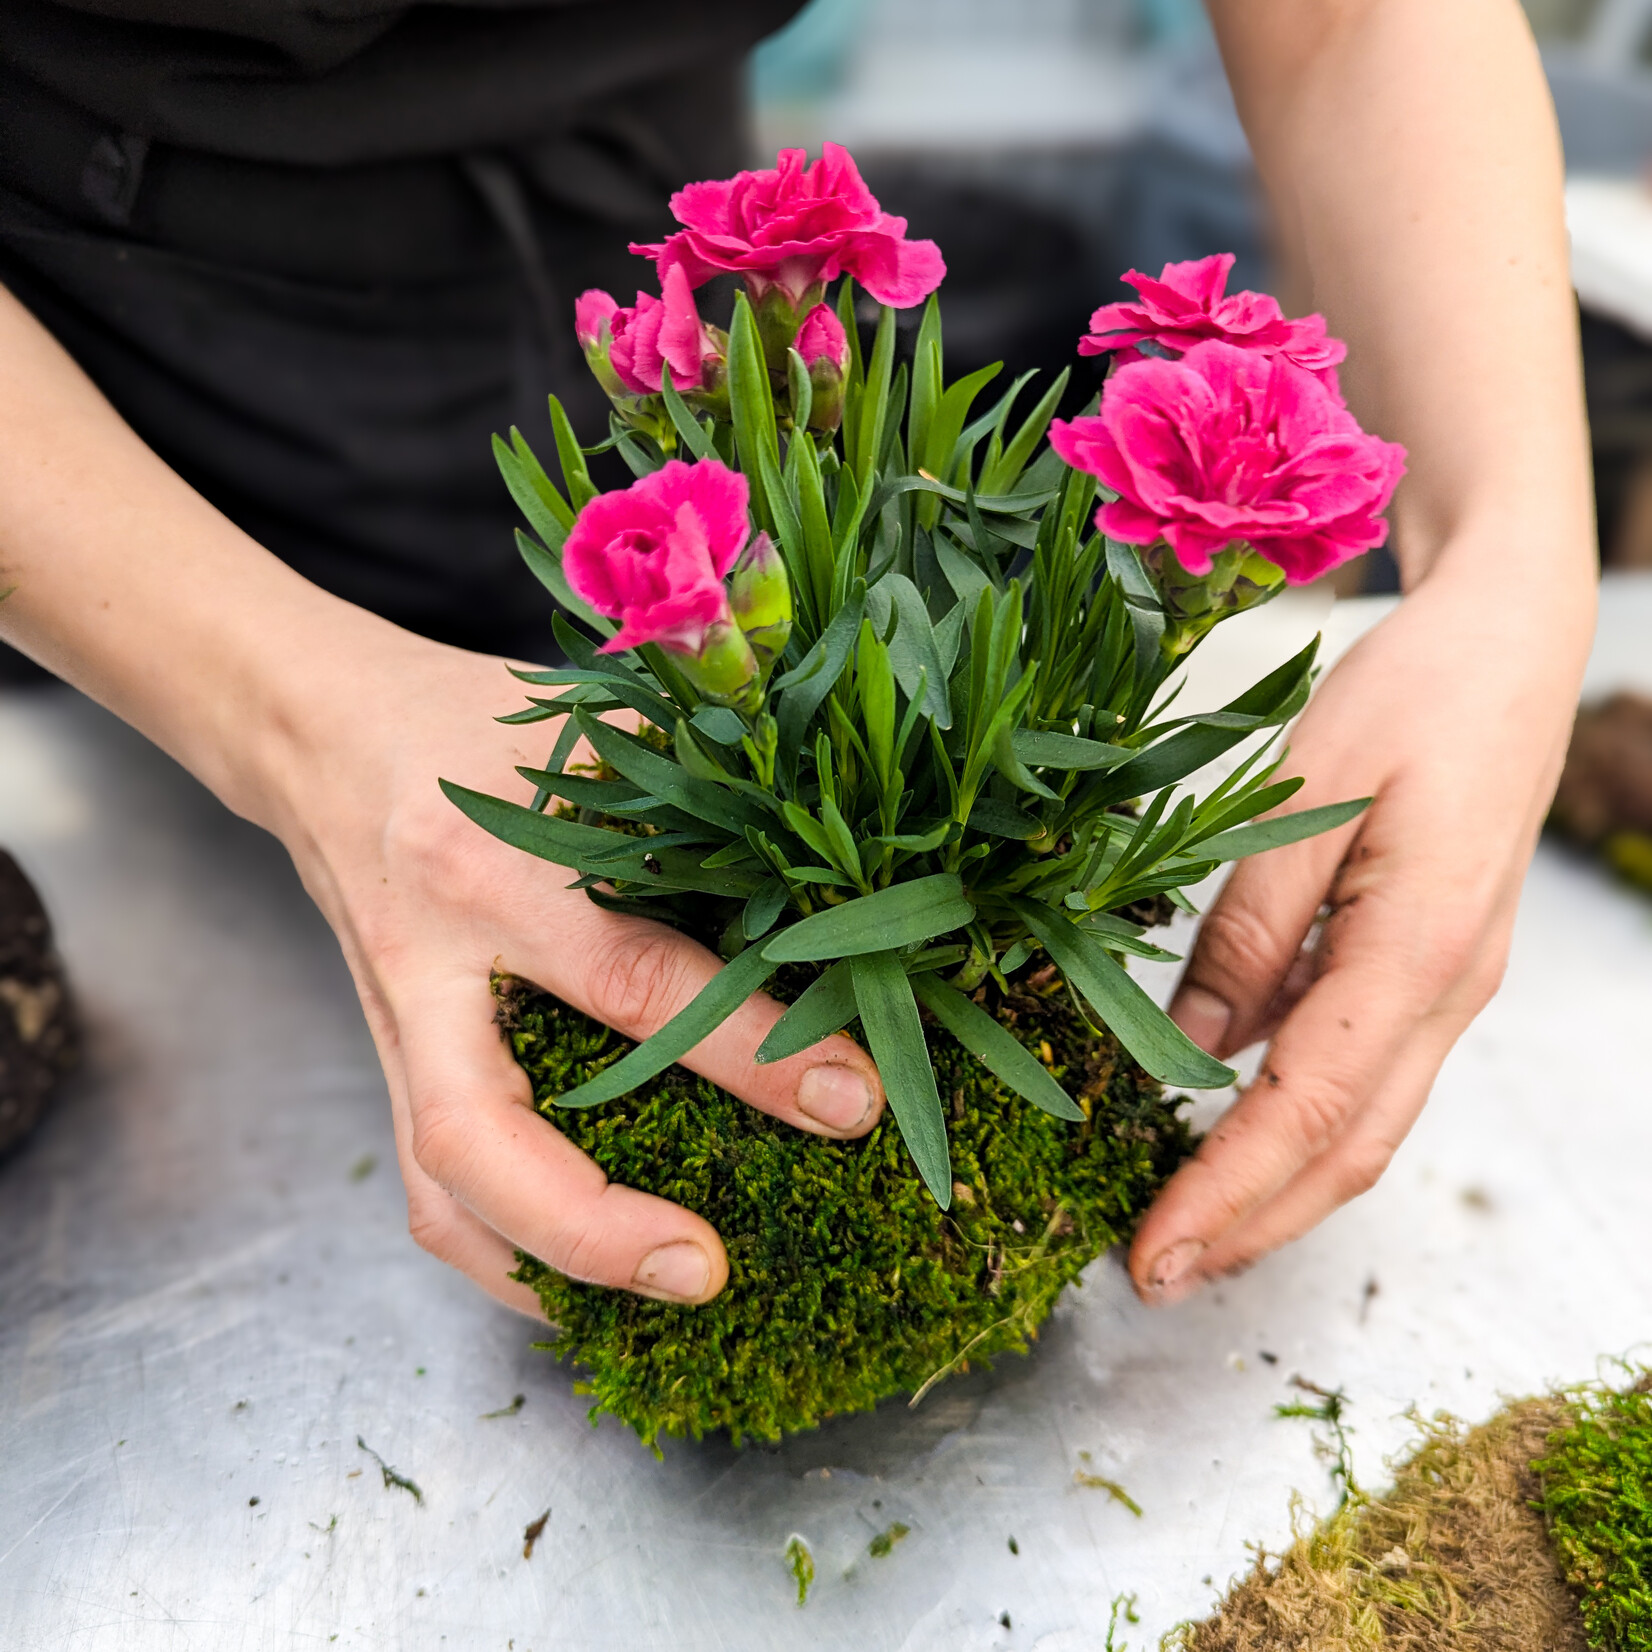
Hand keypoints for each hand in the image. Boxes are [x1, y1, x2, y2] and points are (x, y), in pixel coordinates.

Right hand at [267, 620, 883, 1314]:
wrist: (321, 731)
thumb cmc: (468, 722)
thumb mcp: (581, 722)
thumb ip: (694, 770)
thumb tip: (839, 842)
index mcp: (491, 865)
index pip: (630, 979)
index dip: (749, 1050)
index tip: (853, 1099)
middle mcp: (429, 962)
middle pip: (484, 1135)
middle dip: (599, 1227)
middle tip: (712, 1270)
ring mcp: (395, 1024)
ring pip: (439, 1185)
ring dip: (543, 1265)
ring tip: (662, 1296)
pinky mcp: (392, 1055)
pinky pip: (428, 1178)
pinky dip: (502, 1244)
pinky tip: (581, 1274)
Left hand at [1128, 549, 1594, 1302]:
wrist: (1509, 647)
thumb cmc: (1412, 696)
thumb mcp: (1306, 794)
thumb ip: (1247, 928)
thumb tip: (1188, 1043)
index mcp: (1414, 952)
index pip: (1304, 1112)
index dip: (1222, 1194)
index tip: (1150, 1254)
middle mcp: (1445, 993)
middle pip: (1345, 1152)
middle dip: (1248, 1228)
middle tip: (1153, 1276)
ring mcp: (1447, 987)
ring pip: (1361, 1126)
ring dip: (1274, 1191)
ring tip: (1184, 1228)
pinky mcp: (1429, 969)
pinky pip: (1361, 1070)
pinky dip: (1294, 1123)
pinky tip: (1228, 1130)